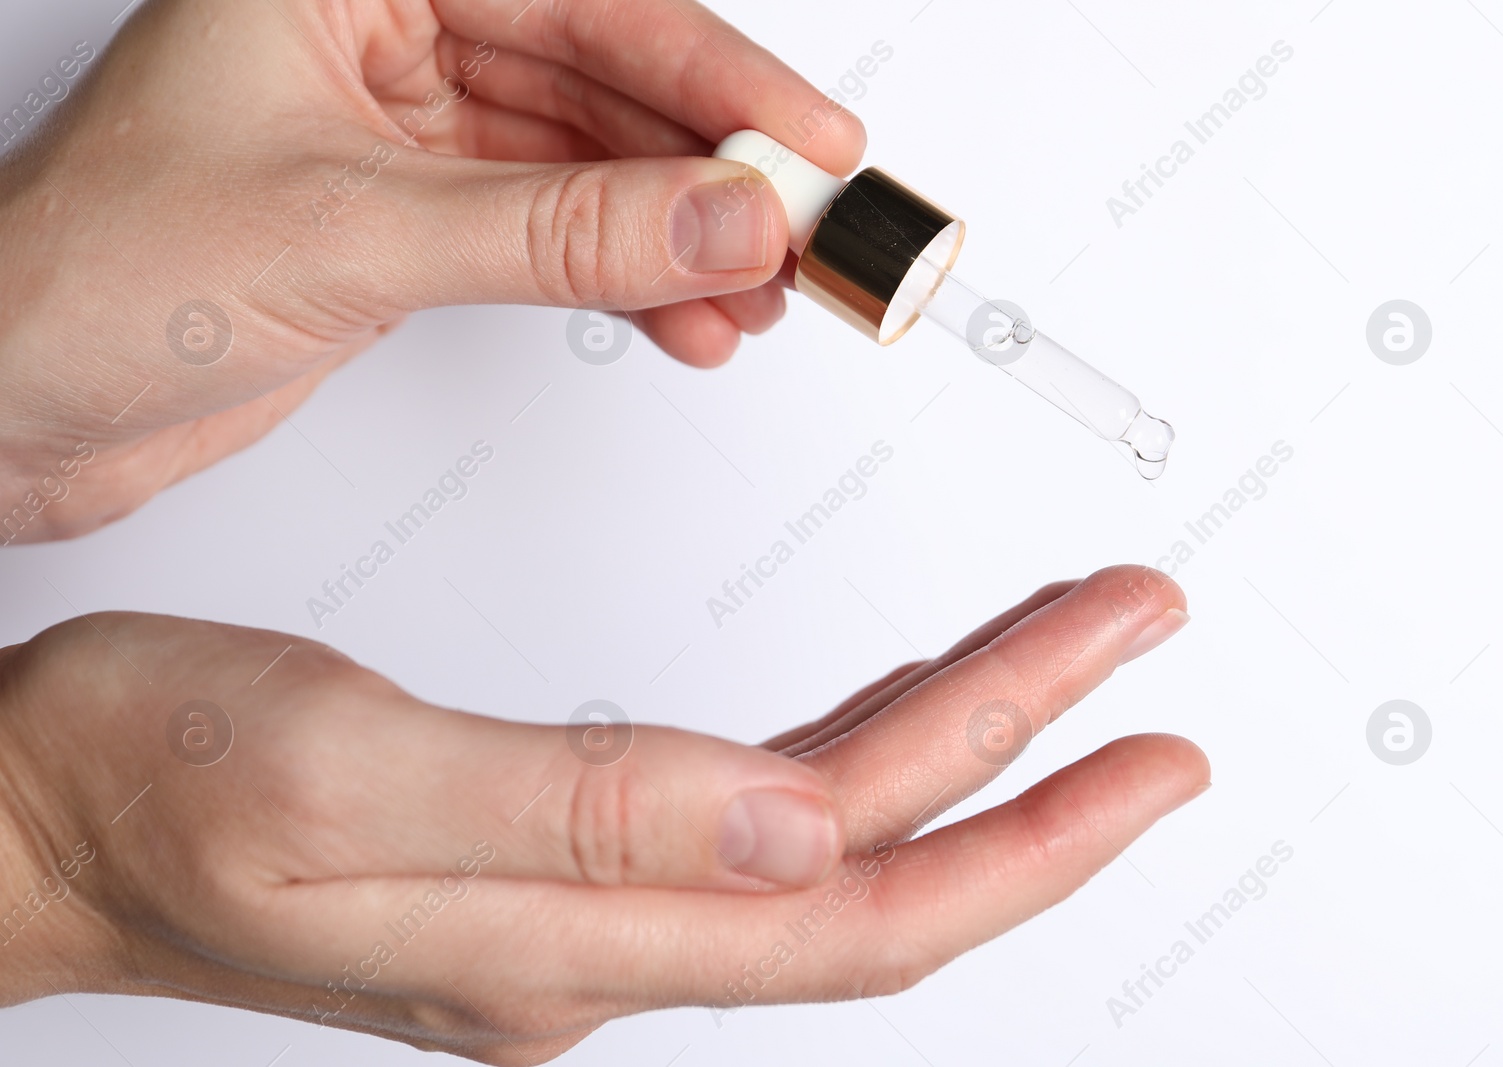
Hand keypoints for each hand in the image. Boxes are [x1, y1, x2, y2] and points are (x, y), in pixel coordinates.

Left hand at [0, 0, 863, 541]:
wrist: (9, 407)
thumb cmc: (89, 275)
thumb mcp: (357, 233)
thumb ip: (558, 230)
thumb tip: (720, 219)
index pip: (584, 3)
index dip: (716, 78)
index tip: (812, 148)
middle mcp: (383, 29)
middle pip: (604, 78)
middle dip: (713, 170)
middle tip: (809, 235)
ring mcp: (404, 128)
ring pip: (591, 164)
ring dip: (679, 237)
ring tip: (756, 299)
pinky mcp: (412, 219)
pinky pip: (556, 232)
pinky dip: (624, 280)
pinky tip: (680, 318)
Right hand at [0, 566, 1201, 1063]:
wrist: (44, 818)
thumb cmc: (150, 781)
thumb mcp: (344, 773)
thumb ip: (580, 811)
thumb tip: (796, 833)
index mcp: (565, 936)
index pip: (862, 899)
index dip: (1026, 829)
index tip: (1145, 742)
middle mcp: (595, 947)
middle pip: (878, 871)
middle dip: (1033, 770)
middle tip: (1141, 668)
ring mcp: (578, 915)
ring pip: (830, 843)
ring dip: (958, 752)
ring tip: (1054, 663)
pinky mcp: (552, 864)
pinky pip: (755, 819)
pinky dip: (855, 754)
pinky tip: (895, 708)